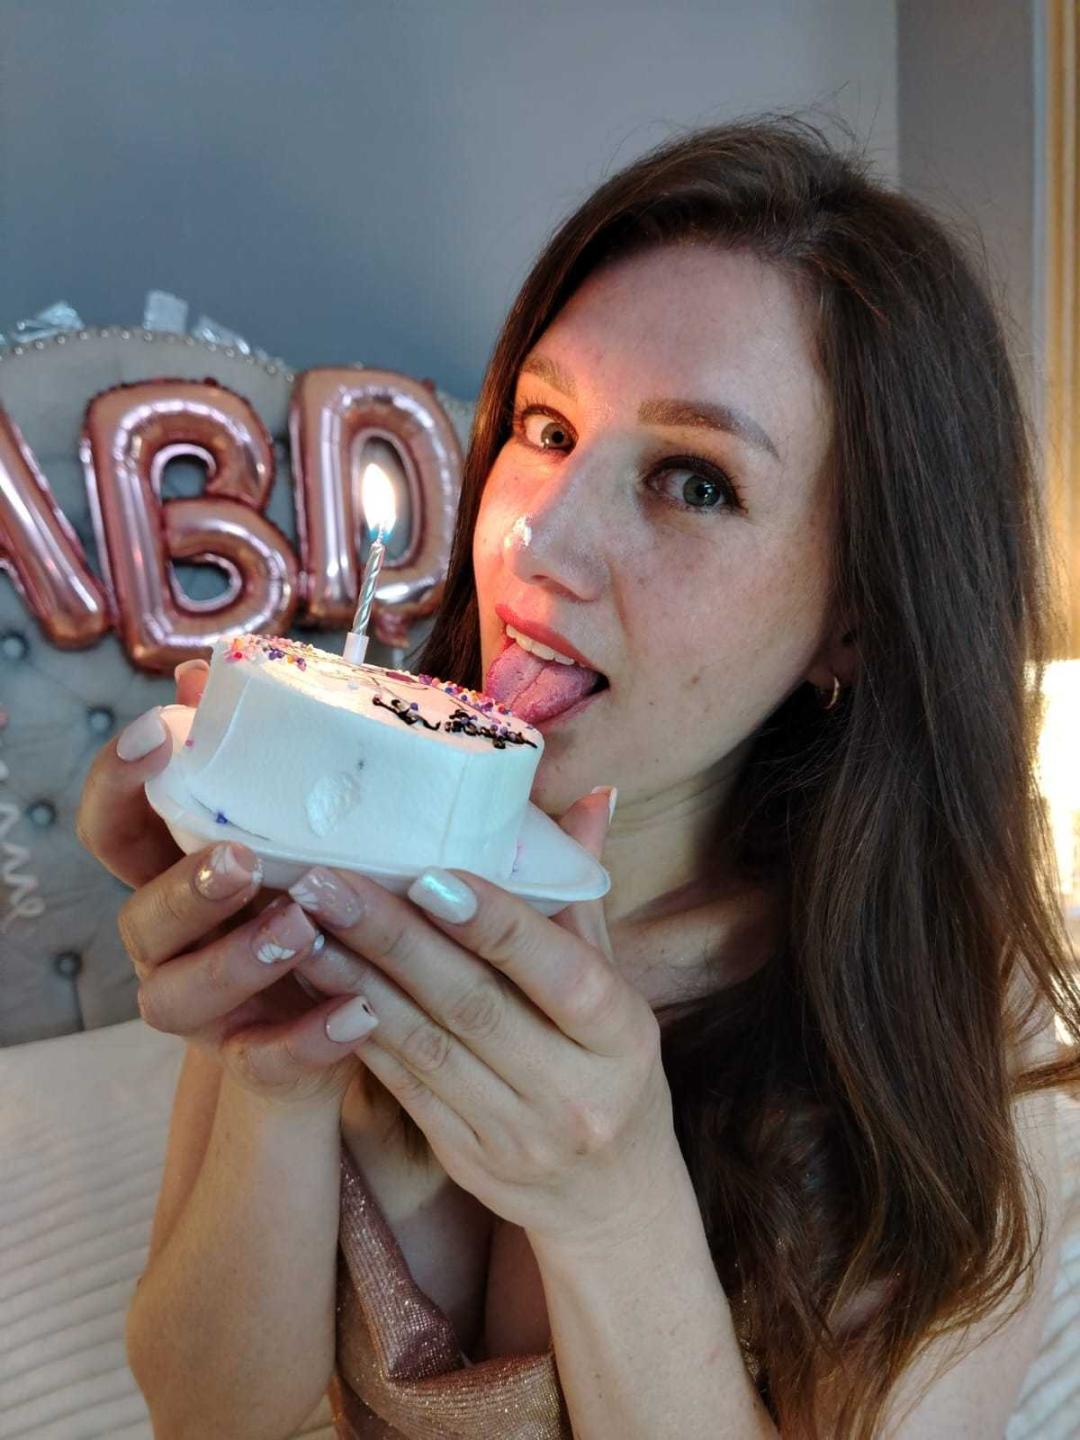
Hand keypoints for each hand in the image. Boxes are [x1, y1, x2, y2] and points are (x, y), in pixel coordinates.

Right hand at [75, 660, 381, 1111]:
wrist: (361, 991)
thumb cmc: (326, 878)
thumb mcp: (304, 816)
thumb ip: (262, 753)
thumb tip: (208, 670)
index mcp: (173, 869)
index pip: (113, 824)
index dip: (119, 781)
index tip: (159, 734)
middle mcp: (171, 940)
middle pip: (141, 917)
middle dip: (186, 888)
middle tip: (243, 861)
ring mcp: (206, 1007)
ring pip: (178, 997)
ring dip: (236, 962)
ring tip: (302, 932)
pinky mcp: (256, 1060)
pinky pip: (267, 1062)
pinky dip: (309, 1039)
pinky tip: (361, 1011)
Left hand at [285, 788, 683, 1251]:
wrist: (613, 1200)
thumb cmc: (613, 1068)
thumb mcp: (618, 990)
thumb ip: (582, 901)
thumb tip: (587, 798)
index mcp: (622, 1035)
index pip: (558, 972)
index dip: (495, 924)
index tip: (429, 875)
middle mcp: (571, 1089)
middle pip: (472, 1005)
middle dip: (393, 939)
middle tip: (326, 881)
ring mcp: (514, 1132)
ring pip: (422, 1045)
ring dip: (354, 980)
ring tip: (300, 924)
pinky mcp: (464, 1155)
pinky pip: (401, 1083)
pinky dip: (355, 1027)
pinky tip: (316, 983)